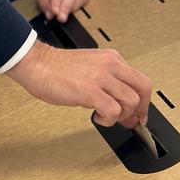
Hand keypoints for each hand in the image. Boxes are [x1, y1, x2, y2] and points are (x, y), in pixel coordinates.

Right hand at [6, 40, 151, 127]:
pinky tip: (96, 116)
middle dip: (140, 109)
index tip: (138, 114)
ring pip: (131, 101)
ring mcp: (100, 77)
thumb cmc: (56, 68)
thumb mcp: (90, 66)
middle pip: (143, 88)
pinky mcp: (90, 90)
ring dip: (121, 116)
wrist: (36, 64)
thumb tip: (122, 104)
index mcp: (110, 58)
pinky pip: (113, 110)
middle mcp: (109, 64)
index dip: (143, 101)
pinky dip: (108, 120)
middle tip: (130, 120)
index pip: (140, 80)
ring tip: (106, 115)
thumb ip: (107, 80)